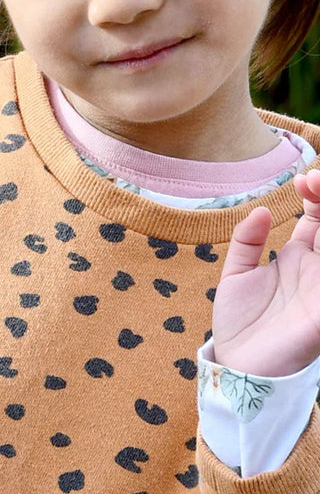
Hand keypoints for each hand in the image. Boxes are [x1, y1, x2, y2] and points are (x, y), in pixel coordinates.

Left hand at [211, 169, 319, 376]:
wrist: (237, 366)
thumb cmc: (239, 324)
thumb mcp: (236, 274)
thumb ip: (246, 241)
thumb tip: (259, 210)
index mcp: (296, 259)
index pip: (318, 220)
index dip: (316, 196)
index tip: (303, 179)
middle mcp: (316, 271)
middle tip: (313, 182)